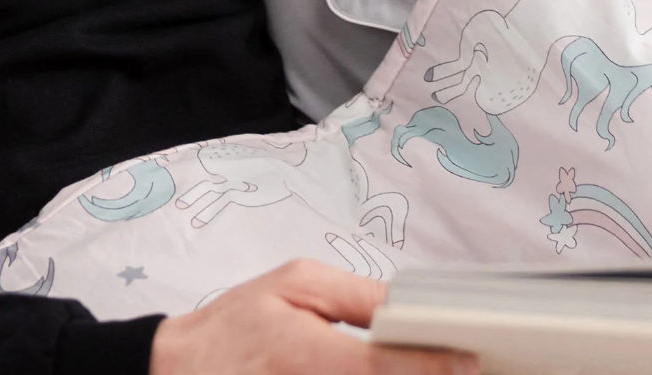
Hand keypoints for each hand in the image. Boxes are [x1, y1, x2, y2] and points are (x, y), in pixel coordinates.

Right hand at [150, 259, 477, 374]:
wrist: (183, 371)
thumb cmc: (236, 326)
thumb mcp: (293, 285)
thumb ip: (354, 297)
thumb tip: (405, 308)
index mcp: (307, 353)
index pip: (381, 364)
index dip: (431, 365)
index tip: (468, 360)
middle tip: (464, 369)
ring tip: (438, 370)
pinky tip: (400, 373)